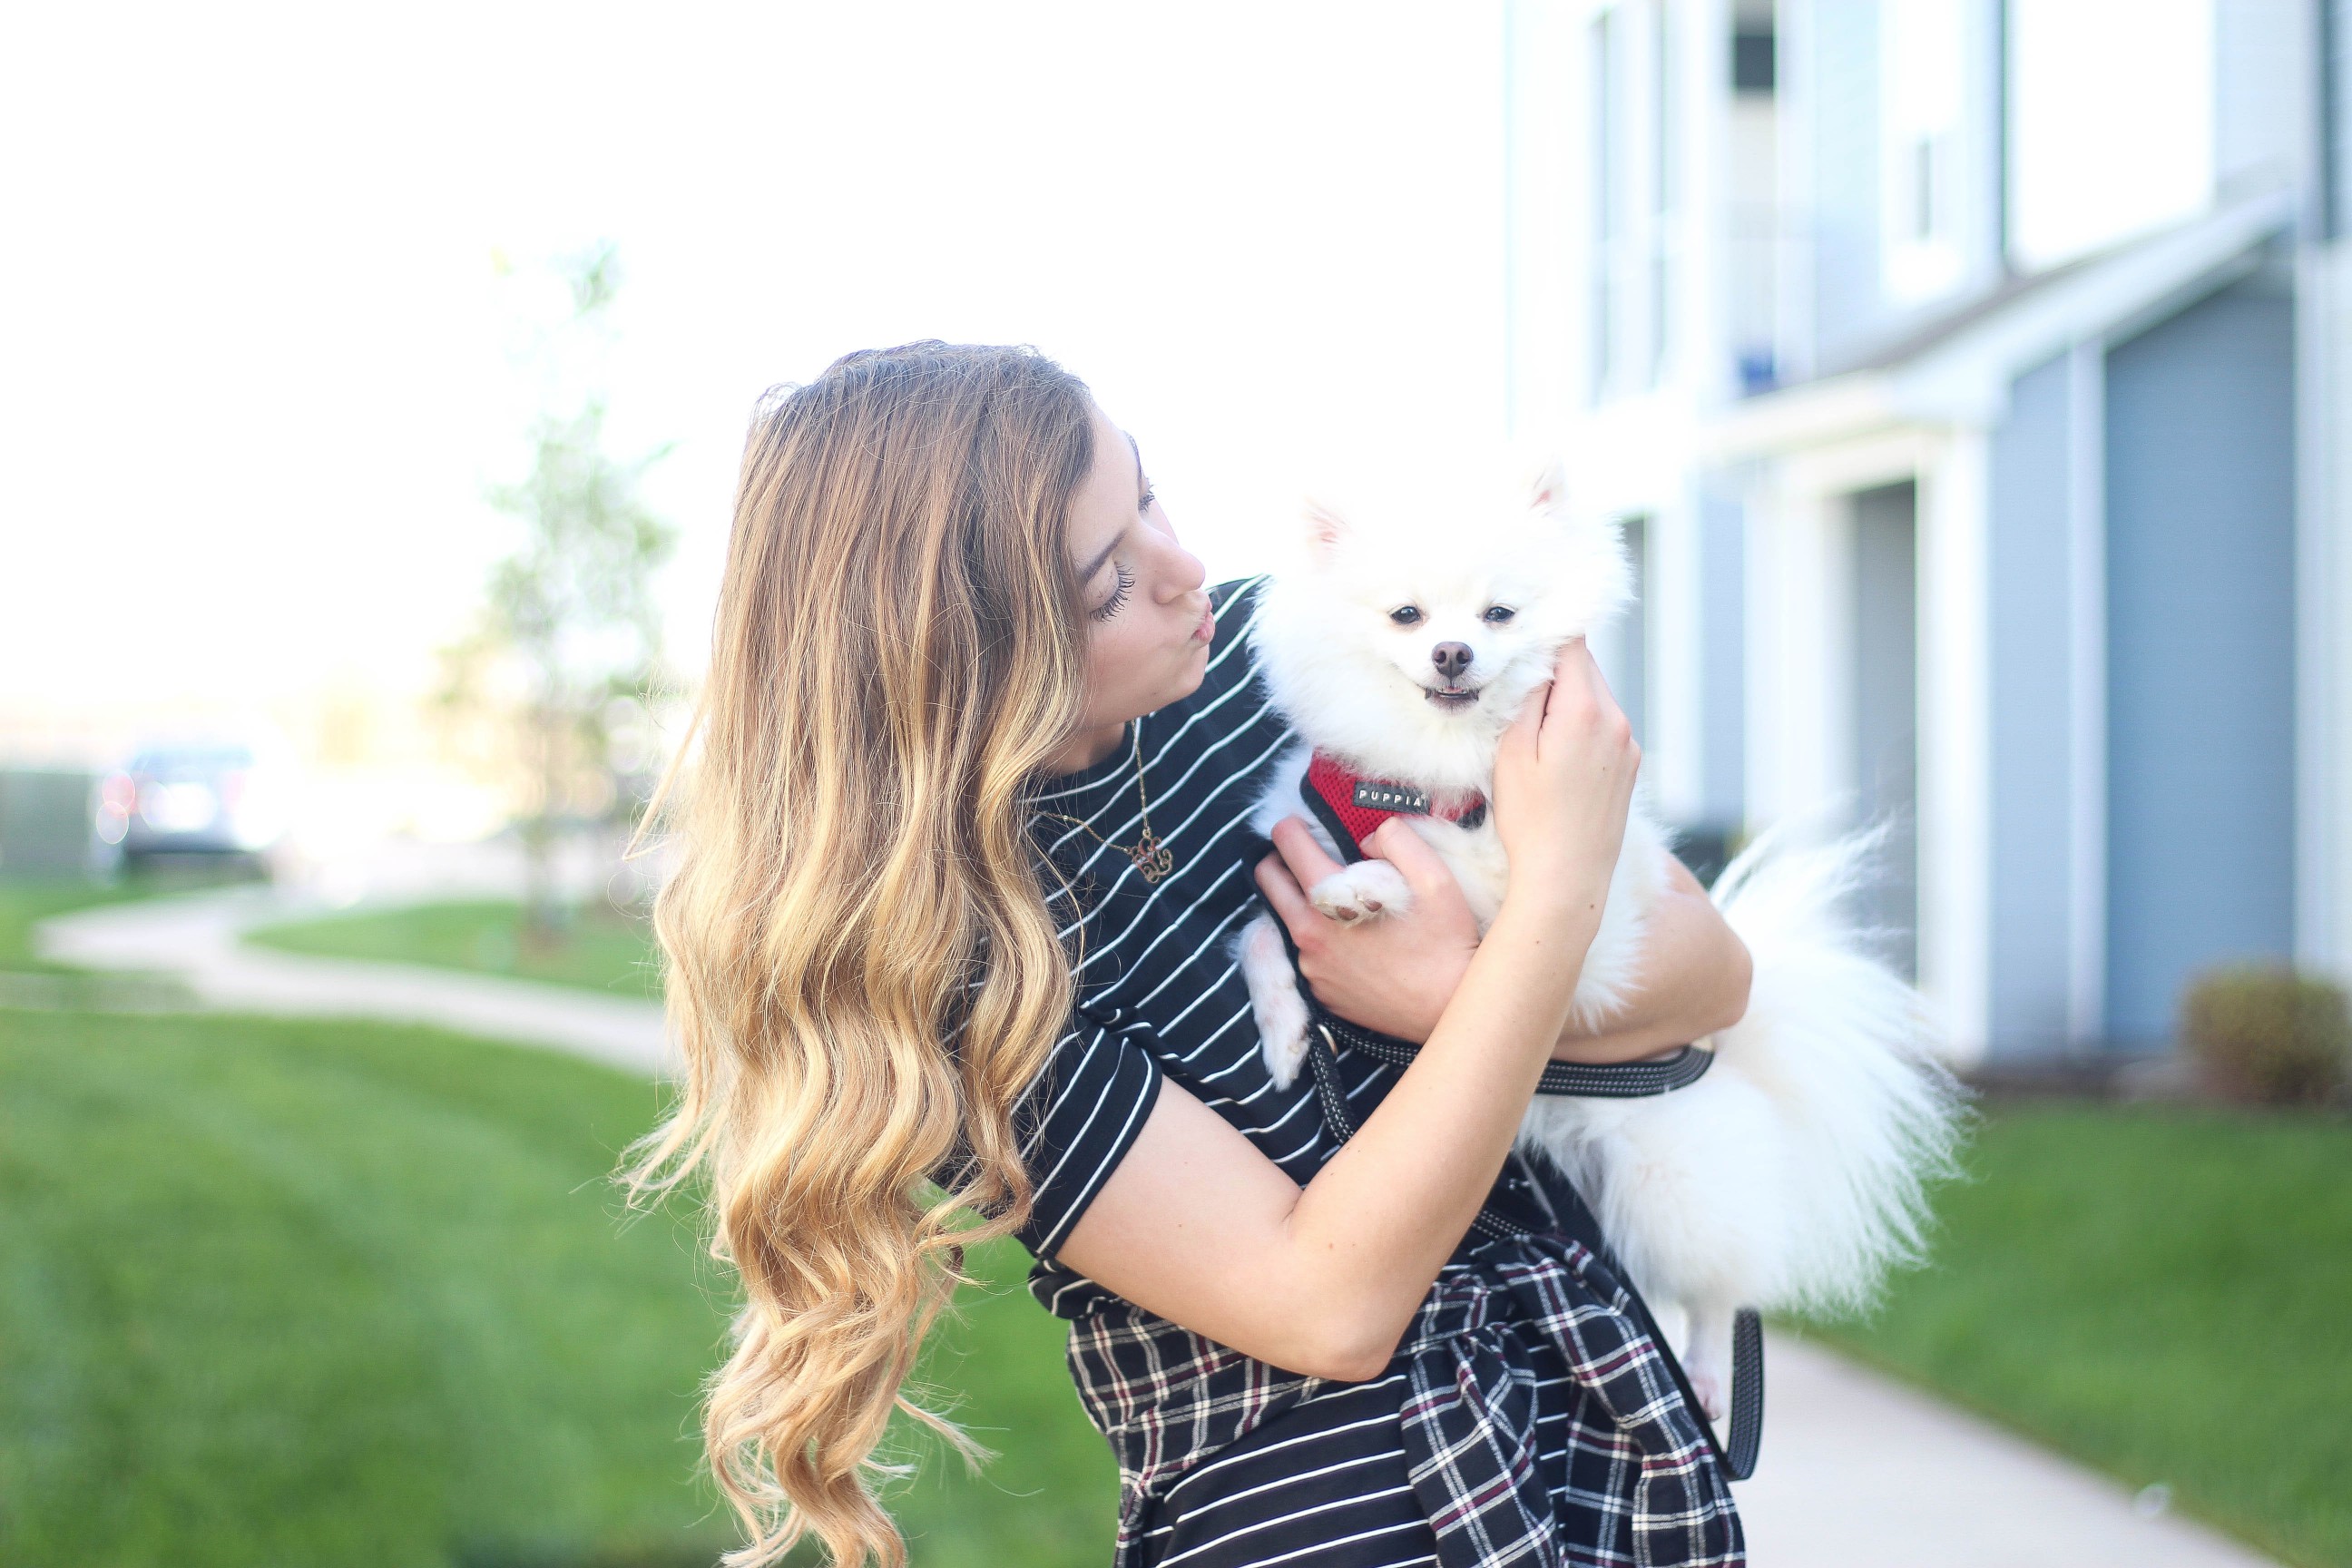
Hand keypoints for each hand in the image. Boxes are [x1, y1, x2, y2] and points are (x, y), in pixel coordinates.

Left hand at [1252, 816, 1481, 1043]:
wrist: (1451, 1006)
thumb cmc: (1445, 941)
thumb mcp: (1433, 876)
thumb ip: (1396, 839)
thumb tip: (1365, 839)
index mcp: (1329, 899)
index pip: (1285, 843)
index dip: (1293, 826)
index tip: (1305, 825)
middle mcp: (1309, 934)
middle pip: (1267, 880)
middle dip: (1281, 860)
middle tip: (1310, 856)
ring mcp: (1311, 967)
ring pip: (1285, 918)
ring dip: (1301, 901)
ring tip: (1339, 899)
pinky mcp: (1320, 991)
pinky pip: (1306, 953)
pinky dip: (1319, 938)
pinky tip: (1352, 939)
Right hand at [1489, 640, 1638, 916]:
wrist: (1569, 880)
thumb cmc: (1531, 821)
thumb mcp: (1512, 753)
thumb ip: (1527, 698)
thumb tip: (1535, 659)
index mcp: (1585, 710)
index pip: (1573, 643)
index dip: (1547, 633)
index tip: (1523, 633)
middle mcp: (1617, 720)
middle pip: (1585, 669)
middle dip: (1552, 671)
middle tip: (1516, 686)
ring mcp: (1628, 744)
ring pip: (1595, 697)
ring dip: (1566, 700)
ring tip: (1534, 731)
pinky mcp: (1630, 766)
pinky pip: (1604, 726)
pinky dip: (1580, 726)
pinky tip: (1555, 757)